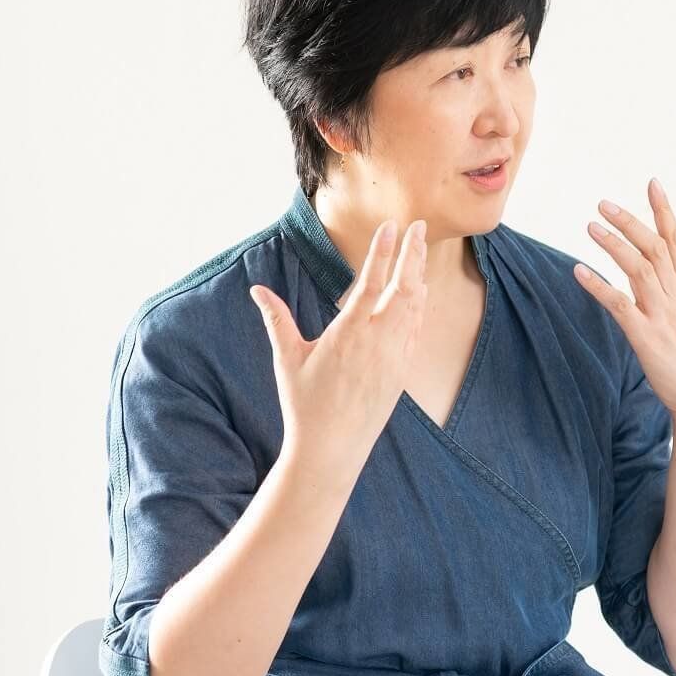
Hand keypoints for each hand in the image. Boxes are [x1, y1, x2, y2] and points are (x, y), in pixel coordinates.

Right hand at [249, 218, 427, 478]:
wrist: (332, 450)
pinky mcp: (403, 371)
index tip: (393, 226)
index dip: (384, 251)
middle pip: (404, 287)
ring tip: (419, 251)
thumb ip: (277, 319)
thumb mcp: (287, 359)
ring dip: (418, 276)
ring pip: (414, 307)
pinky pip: (416, 329)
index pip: (371, 282)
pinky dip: (419, 305)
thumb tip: (256, 289)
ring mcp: (395, 357)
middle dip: (412, 253)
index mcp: (348, 334)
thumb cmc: (305, 405)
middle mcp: (377, 342)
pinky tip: (419, 292)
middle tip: (418, 225)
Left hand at [573, 178, 675, 423]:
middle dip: (631, 222)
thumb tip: (671, 286)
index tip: (653, 183)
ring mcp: (662, 316)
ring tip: (590, 225)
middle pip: (654, 248)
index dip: (664, 211)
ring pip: (639, 269)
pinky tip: (578, 271)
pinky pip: (619, 305)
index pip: (675, 241)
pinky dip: (598, 285)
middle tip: (603, 203)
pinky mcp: (646, 337)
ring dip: (614, 245)